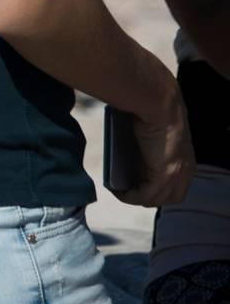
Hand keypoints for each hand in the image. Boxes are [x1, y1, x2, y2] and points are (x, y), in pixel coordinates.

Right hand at [122, 90, 195, 207]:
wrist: (157, 103)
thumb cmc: (152, 110)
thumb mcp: (153, 131)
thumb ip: (148, 142)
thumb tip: (129, 146)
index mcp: (187, 160)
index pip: (175, 184)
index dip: (154, 186)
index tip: (133, 180)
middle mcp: (186, 171)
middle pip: (168, 197)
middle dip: (146, 196)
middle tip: (125, 187)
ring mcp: (177, 175)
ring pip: (156, 200)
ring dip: (135, 197)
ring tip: (117, 189)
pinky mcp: (164, 176)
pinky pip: (145, 196)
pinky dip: (129, 196)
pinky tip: (115, 190)